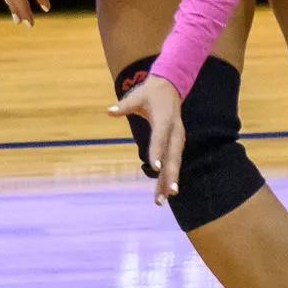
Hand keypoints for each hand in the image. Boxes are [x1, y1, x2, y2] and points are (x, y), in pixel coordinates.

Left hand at [108, 76, 183, 204]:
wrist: (171, 87)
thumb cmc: (151, 92)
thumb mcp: (138, 95)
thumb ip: (125, 105)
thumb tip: (110, 111)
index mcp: (165, 120)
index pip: (161, 138)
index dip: (158, 152)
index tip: (155, 168)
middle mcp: (175, 132)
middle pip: (173, 156)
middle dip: (171, 176)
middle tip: (169, 194)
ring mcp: (177, 139)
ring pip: (174, 163)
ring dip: (169, 182)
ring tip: (161, 201)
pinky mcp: (176, 144)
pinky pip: (173, 163)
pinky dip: (168, 178)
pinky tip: (163, 194)